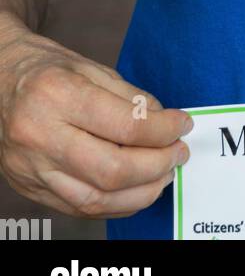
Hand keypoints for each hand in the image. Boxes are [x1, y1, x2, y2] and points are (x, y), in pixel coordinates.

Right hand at [0, 22, 191, 218]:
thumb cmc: (46, 69)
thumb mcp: (90, 67)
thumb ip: (130, 97)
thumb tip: (165, 123)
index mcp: (57, 96)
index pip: (124, 125)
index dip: (163, 130)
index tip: (183, 125)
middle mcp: (40, 136)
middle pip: (111, 169)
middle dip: (156, 166)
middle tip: (179, 154)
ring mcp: (31, 168)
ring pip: (95, 198)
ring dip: (140, 193)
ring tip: (164, 176)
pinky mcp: (29, 188)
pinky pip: (79, 208)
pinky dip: (114, 204)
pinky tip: (136, 190)